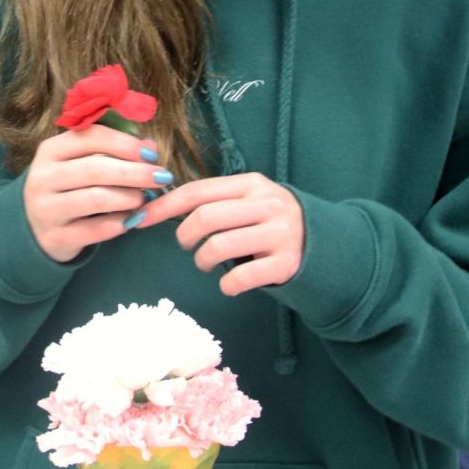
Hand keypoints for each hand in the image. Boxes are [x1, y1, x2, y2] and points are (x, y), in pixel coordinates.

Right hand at [24, 126, 169, 262]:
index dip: (125, 143)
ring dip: (129, 197)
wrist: (34, 226)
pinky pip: (95, 230)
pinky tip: (132, 219)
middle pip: (95, 169)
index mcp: (50, 150)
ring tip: (144, 198)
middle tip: (162, 177)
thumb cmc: (67, 186)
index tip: (152, 154)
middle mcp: (43, 177)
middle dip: (134, 172)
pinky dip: (120, 223)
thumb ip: (113, 150)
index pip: (90, 137)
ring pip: (96, 199)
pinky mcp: (55, 236)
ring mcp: (46, 208)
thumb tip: (150, 147)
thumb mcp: (80, 161)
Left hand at [138, 173, 302, 295]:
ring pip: (219, 246)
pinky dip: (227, 285)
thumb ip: (217, 200)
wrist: (326, 244)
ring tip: (207, 263)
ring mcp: (278, 234)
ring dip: (203, 261)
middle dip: (185, 235)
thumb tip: (160, 205)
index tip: (141, 218)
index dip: (165, 205)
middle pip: (205, 217)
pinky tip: (230, 284)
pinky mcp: (286, 264)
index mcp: (251, 184)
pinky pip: (241, 277)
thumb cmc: (271, 222)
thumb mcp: (250, 200)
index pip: (198, 191)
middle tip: (187, 246)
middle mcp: (266, 205)